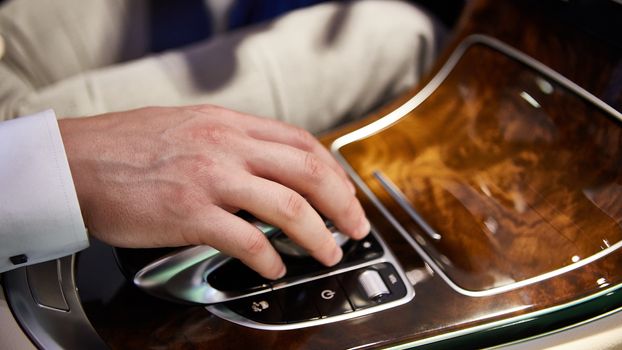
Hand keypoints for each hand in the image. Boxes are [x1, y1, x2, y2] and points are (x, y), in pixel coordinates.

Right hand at [58, 105, 369, 278]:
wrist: (75, 162)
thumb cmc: (126, 148)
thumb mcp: (189, 127)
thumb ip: (231, 142)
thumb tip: (268, 165)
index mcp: (229, 124)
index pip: (302, 143)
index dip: (333, 172)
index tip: (346, 193)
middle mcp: (227, 146)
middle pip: (308, 172)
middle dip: (342, 203)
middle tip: (355, 227)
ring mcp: (211, 179)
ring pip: (288, 206)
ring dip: (317, 234)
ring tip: (329, 252)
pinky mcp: (190, 213)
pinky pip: (247, 239)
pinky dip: (270, 258)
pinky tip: (274, 268)